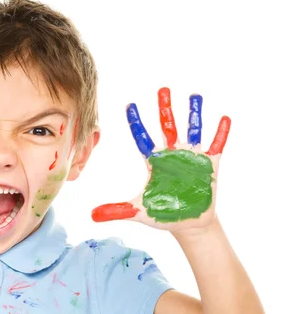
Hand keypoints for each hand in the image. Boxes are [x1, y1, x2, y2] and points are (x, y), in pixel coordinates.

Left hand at [91, 87, 229, 231]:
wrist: (188, 224)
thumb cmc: (163, 213)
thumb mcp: (138, 211)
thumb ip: (116, 211)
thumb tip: (91, 215)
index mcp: (155, 162)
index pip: (143, 138)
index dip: (137, 122)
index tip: (130, 105)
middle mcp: (173, 155)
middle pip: (167, 127)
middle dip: (165, 109)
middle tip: (162, 89)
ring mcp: (192, 158)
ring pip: (193, 131)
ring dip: (194, 114)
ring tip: (195, 95)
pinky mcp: (209, 166)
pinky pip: (216, 146)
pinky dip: (220, 133)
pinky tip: (223, 118)